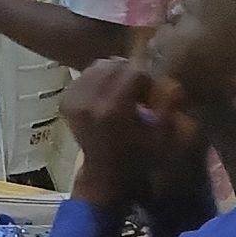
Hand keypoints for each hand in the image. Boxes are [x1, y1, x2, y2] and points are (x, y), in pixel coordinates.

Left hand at [64, 58, 185, 208]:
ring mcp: (73, 101)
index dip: (146, 82)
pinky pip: (84, 75)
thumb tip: (171, 84)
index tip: (149, 98)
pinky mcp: (65, 101)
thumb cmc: (139, 156)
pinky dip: (97, 80)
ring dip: (113, 75)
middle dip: (129, 74)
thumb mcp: (162, 136)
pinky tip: (106, 96)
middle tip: (136, 94)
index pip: (133, 72)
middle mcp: (88, 102)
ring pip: (98, 66)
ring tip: (121, 94)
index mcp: (113, 110)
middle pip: (114, 65)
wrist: (107, 171)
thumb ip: (168, 108)